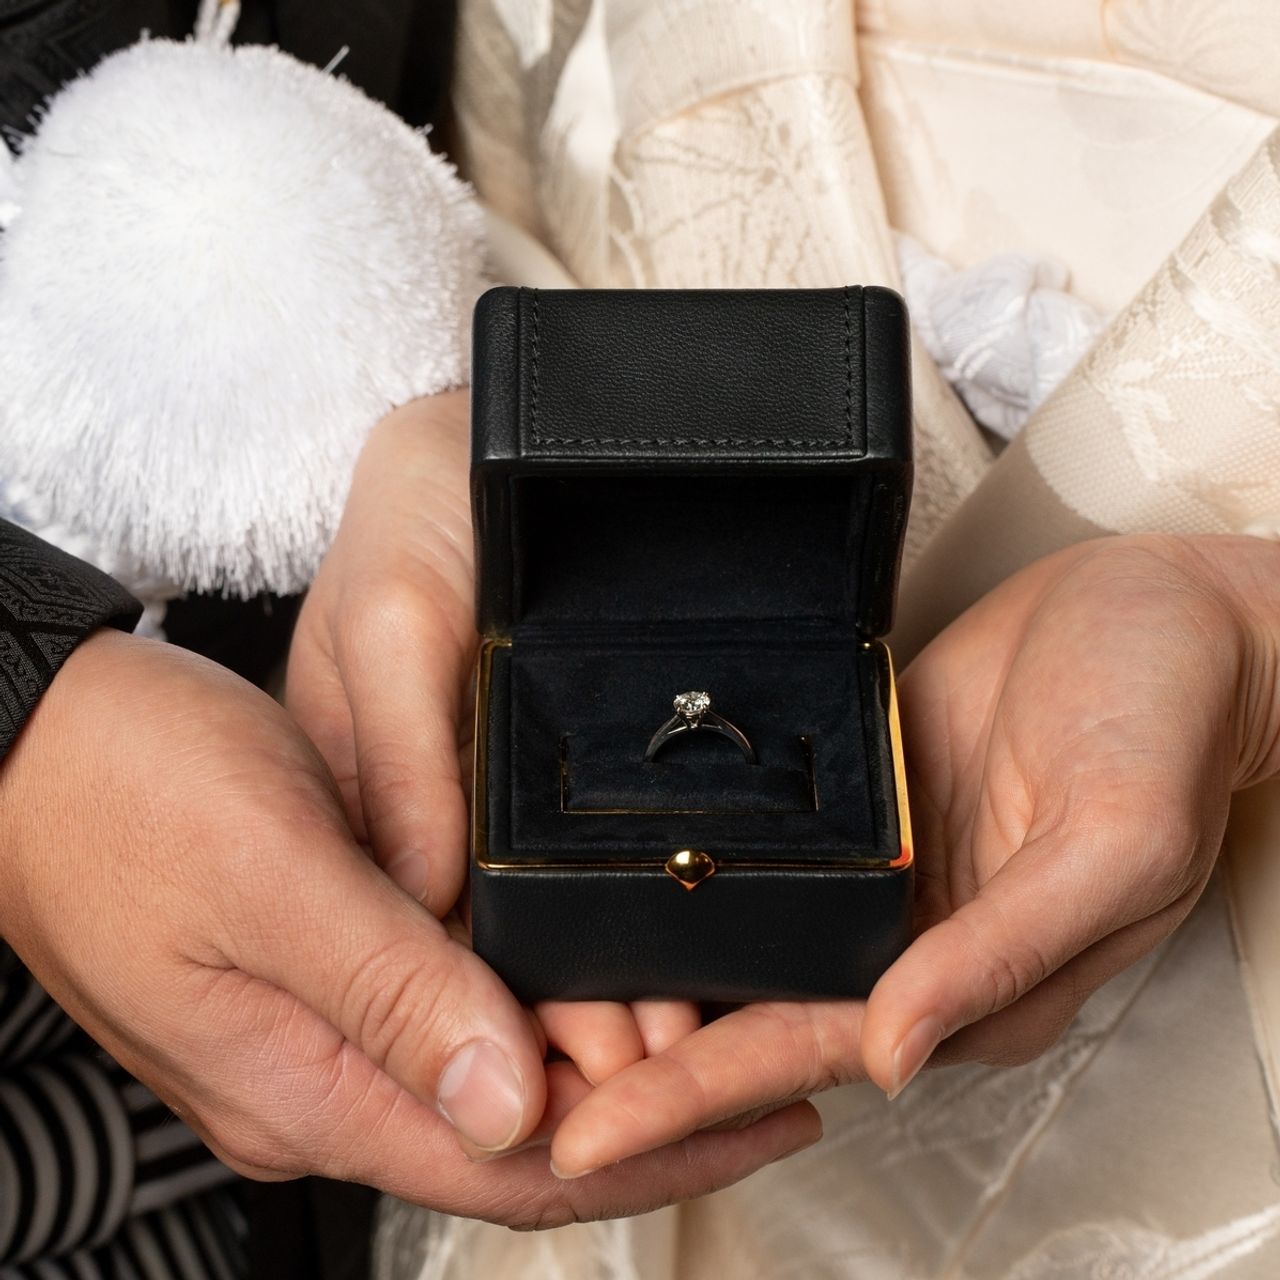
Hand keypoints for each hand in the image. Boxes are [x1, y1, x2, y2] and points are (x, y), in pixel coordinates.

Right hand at [0, 627, 815, 1223]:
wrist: (30, 745)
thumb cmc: (130, 793)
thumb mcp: (272, 880)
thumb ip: (389, 994)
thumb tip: (512, 1106)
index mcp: (304, 1085)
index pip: (513, 1165)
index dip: (649, 1152)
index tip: (761, 1110)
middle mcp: (313, 1085)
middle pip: (513, 1138)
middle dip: (646, 1119)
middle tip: (765, 1070)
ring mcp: (310, 1039)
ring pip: (485, 1082)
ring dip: (594, 1067)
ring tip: (706, 1030)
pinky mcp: (313, 983)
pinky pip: (446, 1026)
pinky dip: (531, 1017)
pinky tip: (583, 984)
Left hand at [545, 534, 1279, 1177]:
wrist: (1154, 616)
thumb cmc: (1164, 720)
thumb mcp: (1109, 842)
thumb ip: (1003, 952)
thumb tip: (897, 1051)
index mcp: (967, 978)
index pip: (804, 1050)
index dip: (692, 1098)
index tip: (589, 1134)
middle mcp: (909, 936)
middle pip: (750, 1014)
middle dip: (636, 1062)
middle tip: (516, 1084)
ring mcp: (877, 871)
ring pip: (743, 946)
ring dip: (647, 980)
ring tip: (533, 1008)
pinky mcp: (859, 802)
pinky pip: (760, 860)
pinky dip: (688, 890)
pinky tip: (619, 893)